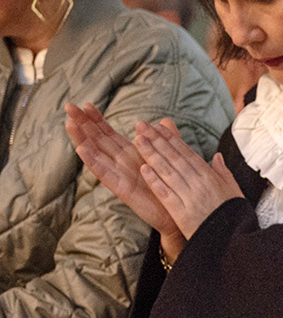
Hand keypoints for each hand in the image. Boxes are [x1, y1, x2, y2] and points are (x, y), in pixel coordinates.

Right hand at [65, 103, 185, 257]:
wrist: (177, 213)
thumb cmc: (170, 187)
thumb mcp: (168, 158)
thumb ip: (166, 139)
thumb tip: (163, 120)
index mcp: (131, 155)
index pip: (109, 133)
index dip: (98, 119)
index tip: (87, 104)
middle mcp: (121, 163)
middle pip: (97, 140)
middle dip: (83, 123)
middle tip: (69, 106)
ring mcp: (119, 176)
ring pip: (96, 154)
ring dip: (82, 138)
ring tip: (69, 124)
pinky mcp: (121, 188)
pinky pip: (104, 173)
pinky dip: (93, 161)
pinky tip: (82, 150)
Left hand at [133, 119, 242, 240]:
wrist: (234, 240)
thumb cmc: (233, 215)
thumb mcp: (234, 190)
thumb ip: (223, 172)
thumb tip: (216, 156)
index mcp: (210, 176)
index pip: (187, 153)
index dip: (171, 139)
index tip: (158, 126)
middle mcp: (199, 183)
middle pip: (174, 158)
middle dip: (157, 140)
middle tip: (141, 125)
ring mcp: (189, 197)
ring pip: (168, 171)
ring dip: (151, 155)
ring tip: (138, 140)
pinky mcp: (182, 212)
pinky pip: (166, 194)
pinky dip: (155, 181)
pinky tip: (143, 169)